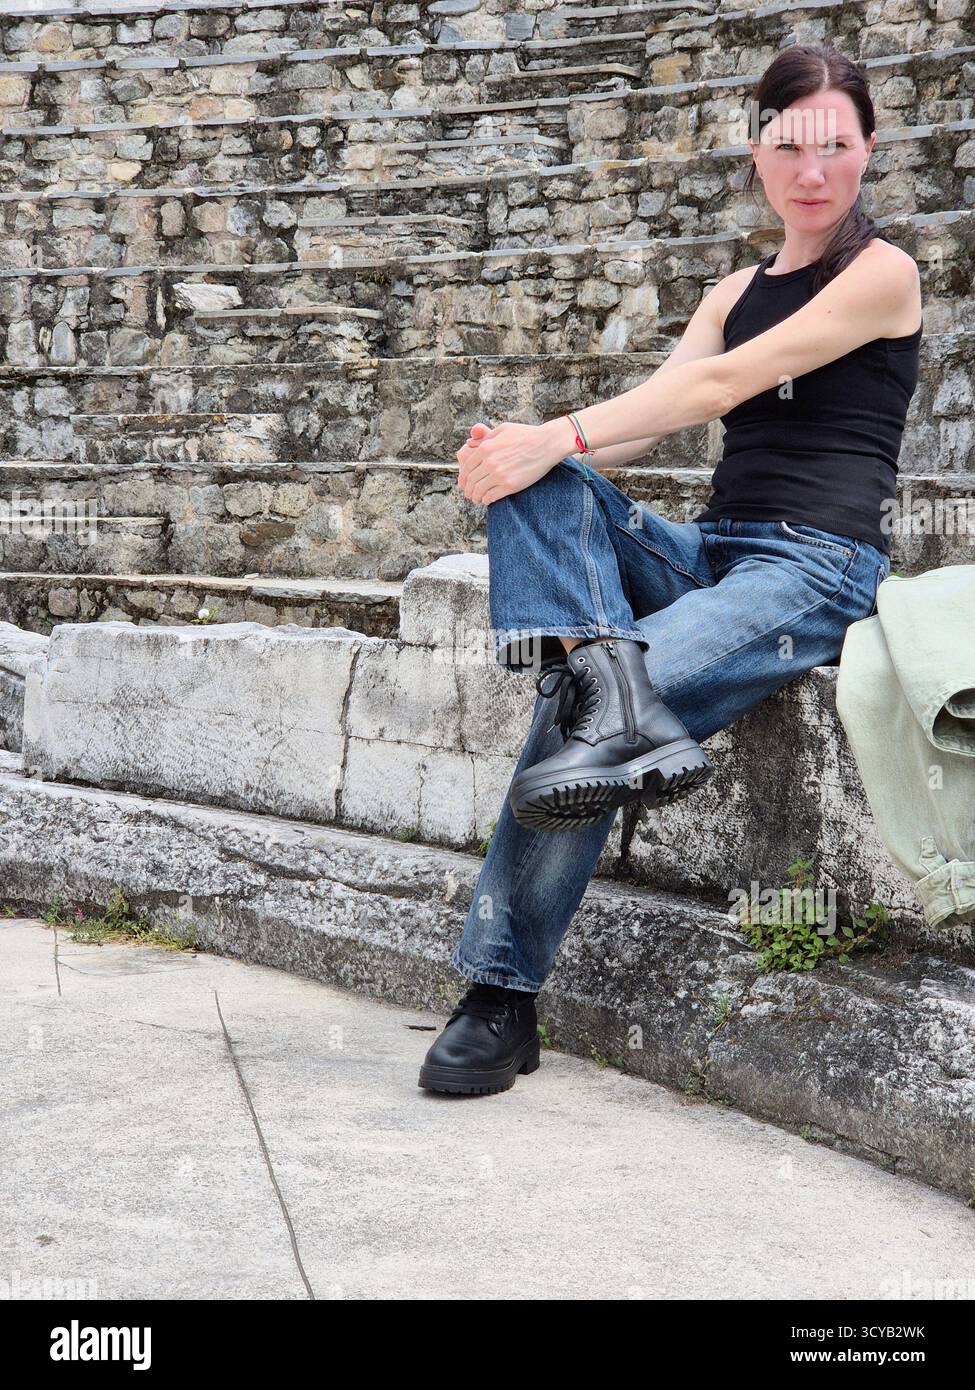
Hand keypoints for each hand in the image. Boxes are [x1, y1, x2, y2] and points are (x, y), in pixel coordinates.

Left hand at [455, 419, 571, 504]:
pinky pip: (492, 496)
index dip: (463, 478)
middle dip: (467, 490)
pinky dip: (487, 500)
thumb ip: (484, 437)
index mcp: (485, 448)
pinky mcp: (510, 485)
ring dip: (475, 497)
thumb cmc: (526, 435)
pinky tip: (487, 500)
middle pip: (471, 481)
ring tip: (476, 499)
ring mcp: (499, 475)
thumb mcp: (502, 429)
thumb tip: (469, 443)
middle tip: (468, 494)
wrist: (547, 444)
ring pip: (479, 490)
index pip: (467, 467)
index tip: (463, 484)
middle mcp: (490, 462)